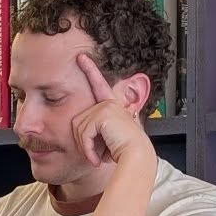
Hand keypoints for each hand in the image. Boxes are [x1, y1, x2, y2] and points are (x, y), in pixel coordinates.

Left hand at [72, 53, 154, 167]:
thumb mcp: (108, 138)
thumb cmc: (125, 151)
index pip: (99, 85)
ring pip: (79, 129)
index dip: (90, 70)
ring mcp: (106, 106)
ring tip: (98, 156)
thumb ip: (96, 130)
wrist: (137, 156)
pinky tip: (97, 157)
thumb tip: (78, 132)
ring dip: (87, 148)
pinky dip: (88, 149)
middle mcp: (109, 103)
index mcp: (112, 106)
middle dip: (84, 142)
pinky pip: (84, 134)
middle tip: (96, 154)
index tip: (81, 57)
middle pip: (78, 120)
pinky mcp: (103, 114)